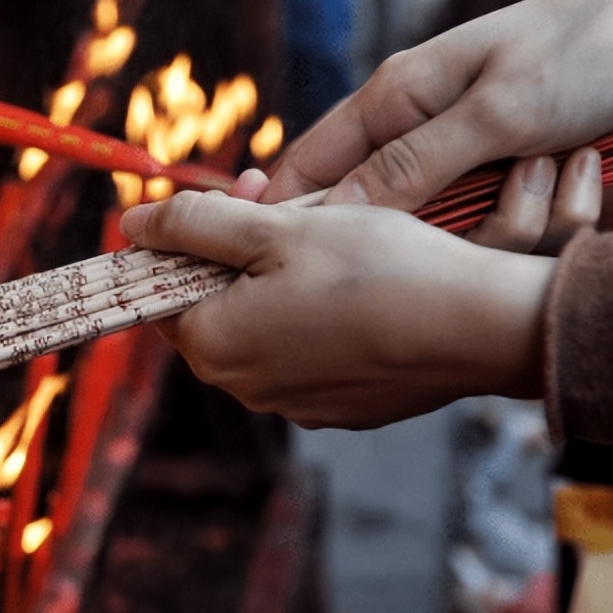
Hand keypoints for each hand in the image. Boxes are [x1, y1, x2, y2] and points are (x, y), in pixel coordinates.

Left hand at [120, 191, 556, 429]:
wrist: (480, 326)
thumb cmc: (377, 270)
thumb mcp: (274, 229)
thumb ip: (193, 225)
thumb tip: (133, 224)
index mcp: (215, 346)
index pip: (160, 293)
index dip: (184, 242)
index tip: (227, 205)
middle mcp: (247, 388)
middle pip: (213, 307)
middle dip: (235, 252)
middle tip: (281, 205)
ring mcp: (297, 403)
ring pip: (264, 326)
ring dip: (278, 279)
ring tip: (326, 236)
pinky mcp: (343, 407)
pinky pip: (308, 351)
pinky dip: (318, 314)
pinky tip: (358, 284)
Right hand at [263, 0, 612, 209]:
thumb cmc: (582, 49)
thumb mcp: (491, 112)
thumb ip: (409, 167)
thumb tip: (331, 214)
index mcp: (394, 100)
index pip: (312, 166)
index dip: (295, 214)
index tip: (300, 259)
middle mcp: (425, 133)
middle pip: (392, 219)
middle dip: (447, 229)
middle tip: (499, 195)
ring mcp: (473, 161)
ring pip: (462, 235)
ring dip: (521, 216)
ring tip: (556, 165)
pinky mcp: (518, 182)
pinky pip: (520, 232)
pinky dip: (562, 209)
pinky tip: (587, 166)